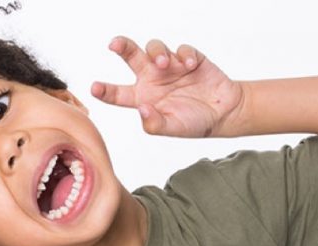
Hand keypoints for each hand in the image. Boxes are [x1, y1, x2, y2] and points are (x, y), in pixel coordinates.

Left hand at [91, 37, 244, 137]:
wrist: (223, 112)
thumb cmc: (193, 122)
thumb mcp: (172, 129)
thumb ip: (155, 123)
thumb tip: (142, 109)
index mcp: (142, 97)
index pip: (118, 93)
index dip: (106, 90)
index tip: (94, 88)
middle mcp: (152, 79)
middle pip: (132, 57)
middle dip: (122, 47)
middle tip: (114, 44)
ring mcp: (170, 66)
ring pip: (154, 48)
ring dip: (157, 53)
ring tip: (164, 64)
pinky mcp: (189, 58)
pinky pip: (182, 50)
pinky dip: (184, 56)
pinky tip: (190, 66)